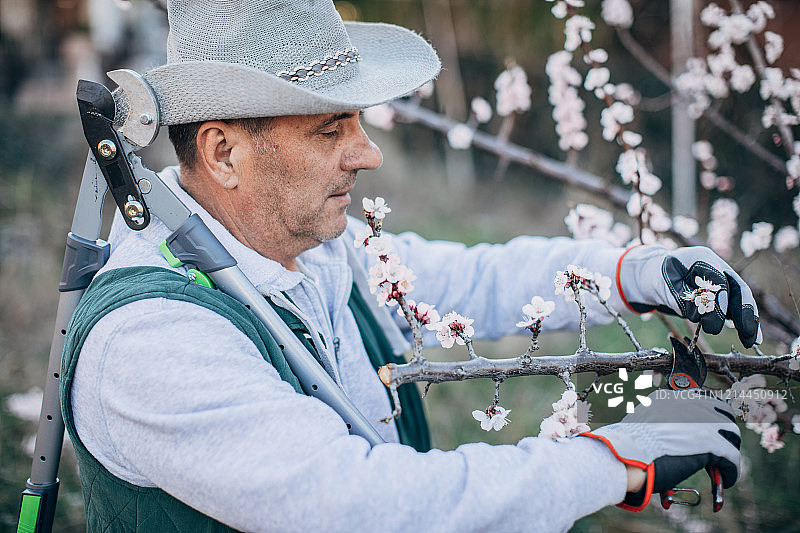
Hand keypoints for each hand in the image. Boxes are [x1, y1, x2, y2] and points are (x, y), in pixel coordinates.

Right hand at [581, 389, 740, 510]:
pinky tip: (726, 480)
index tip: (708, 428)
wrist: (628, 455)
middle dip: (723, 429)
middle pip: (722, 412)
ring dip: (729, 448)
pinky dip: (731, 470)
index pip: (701, 398)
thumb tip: (667, 432)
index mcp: (672, 397)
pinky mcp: (713, 443)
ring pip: (731, 433)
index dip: (708, 415)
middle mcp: (690, 403)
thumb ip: (658, 420)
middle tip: (720, 445)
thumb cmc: (627, 444)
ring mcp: (704, 422)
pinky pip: (732, 457)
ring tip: (724, 464)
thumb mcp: (640, 421)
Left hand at [618, 245, 760, 346]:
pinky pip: (739, 309)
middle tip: (744, 331)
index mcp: (700, 258)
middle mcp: (718, 267)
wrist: (661, 275)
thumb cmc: (661, 279)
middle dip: (742, 311)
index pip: (716, 277)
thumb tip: (701, 315)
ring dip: (748, 321)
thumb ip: (682, 298)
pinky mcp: (727, 295)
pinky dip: (747, 323)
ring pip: (742, 300)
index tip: (714, 317)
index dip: (718, 298)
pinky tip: (754, 339)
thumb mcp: (664, 286)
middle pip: (738, 288)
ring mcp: (725, 281)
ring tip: (750, 340)